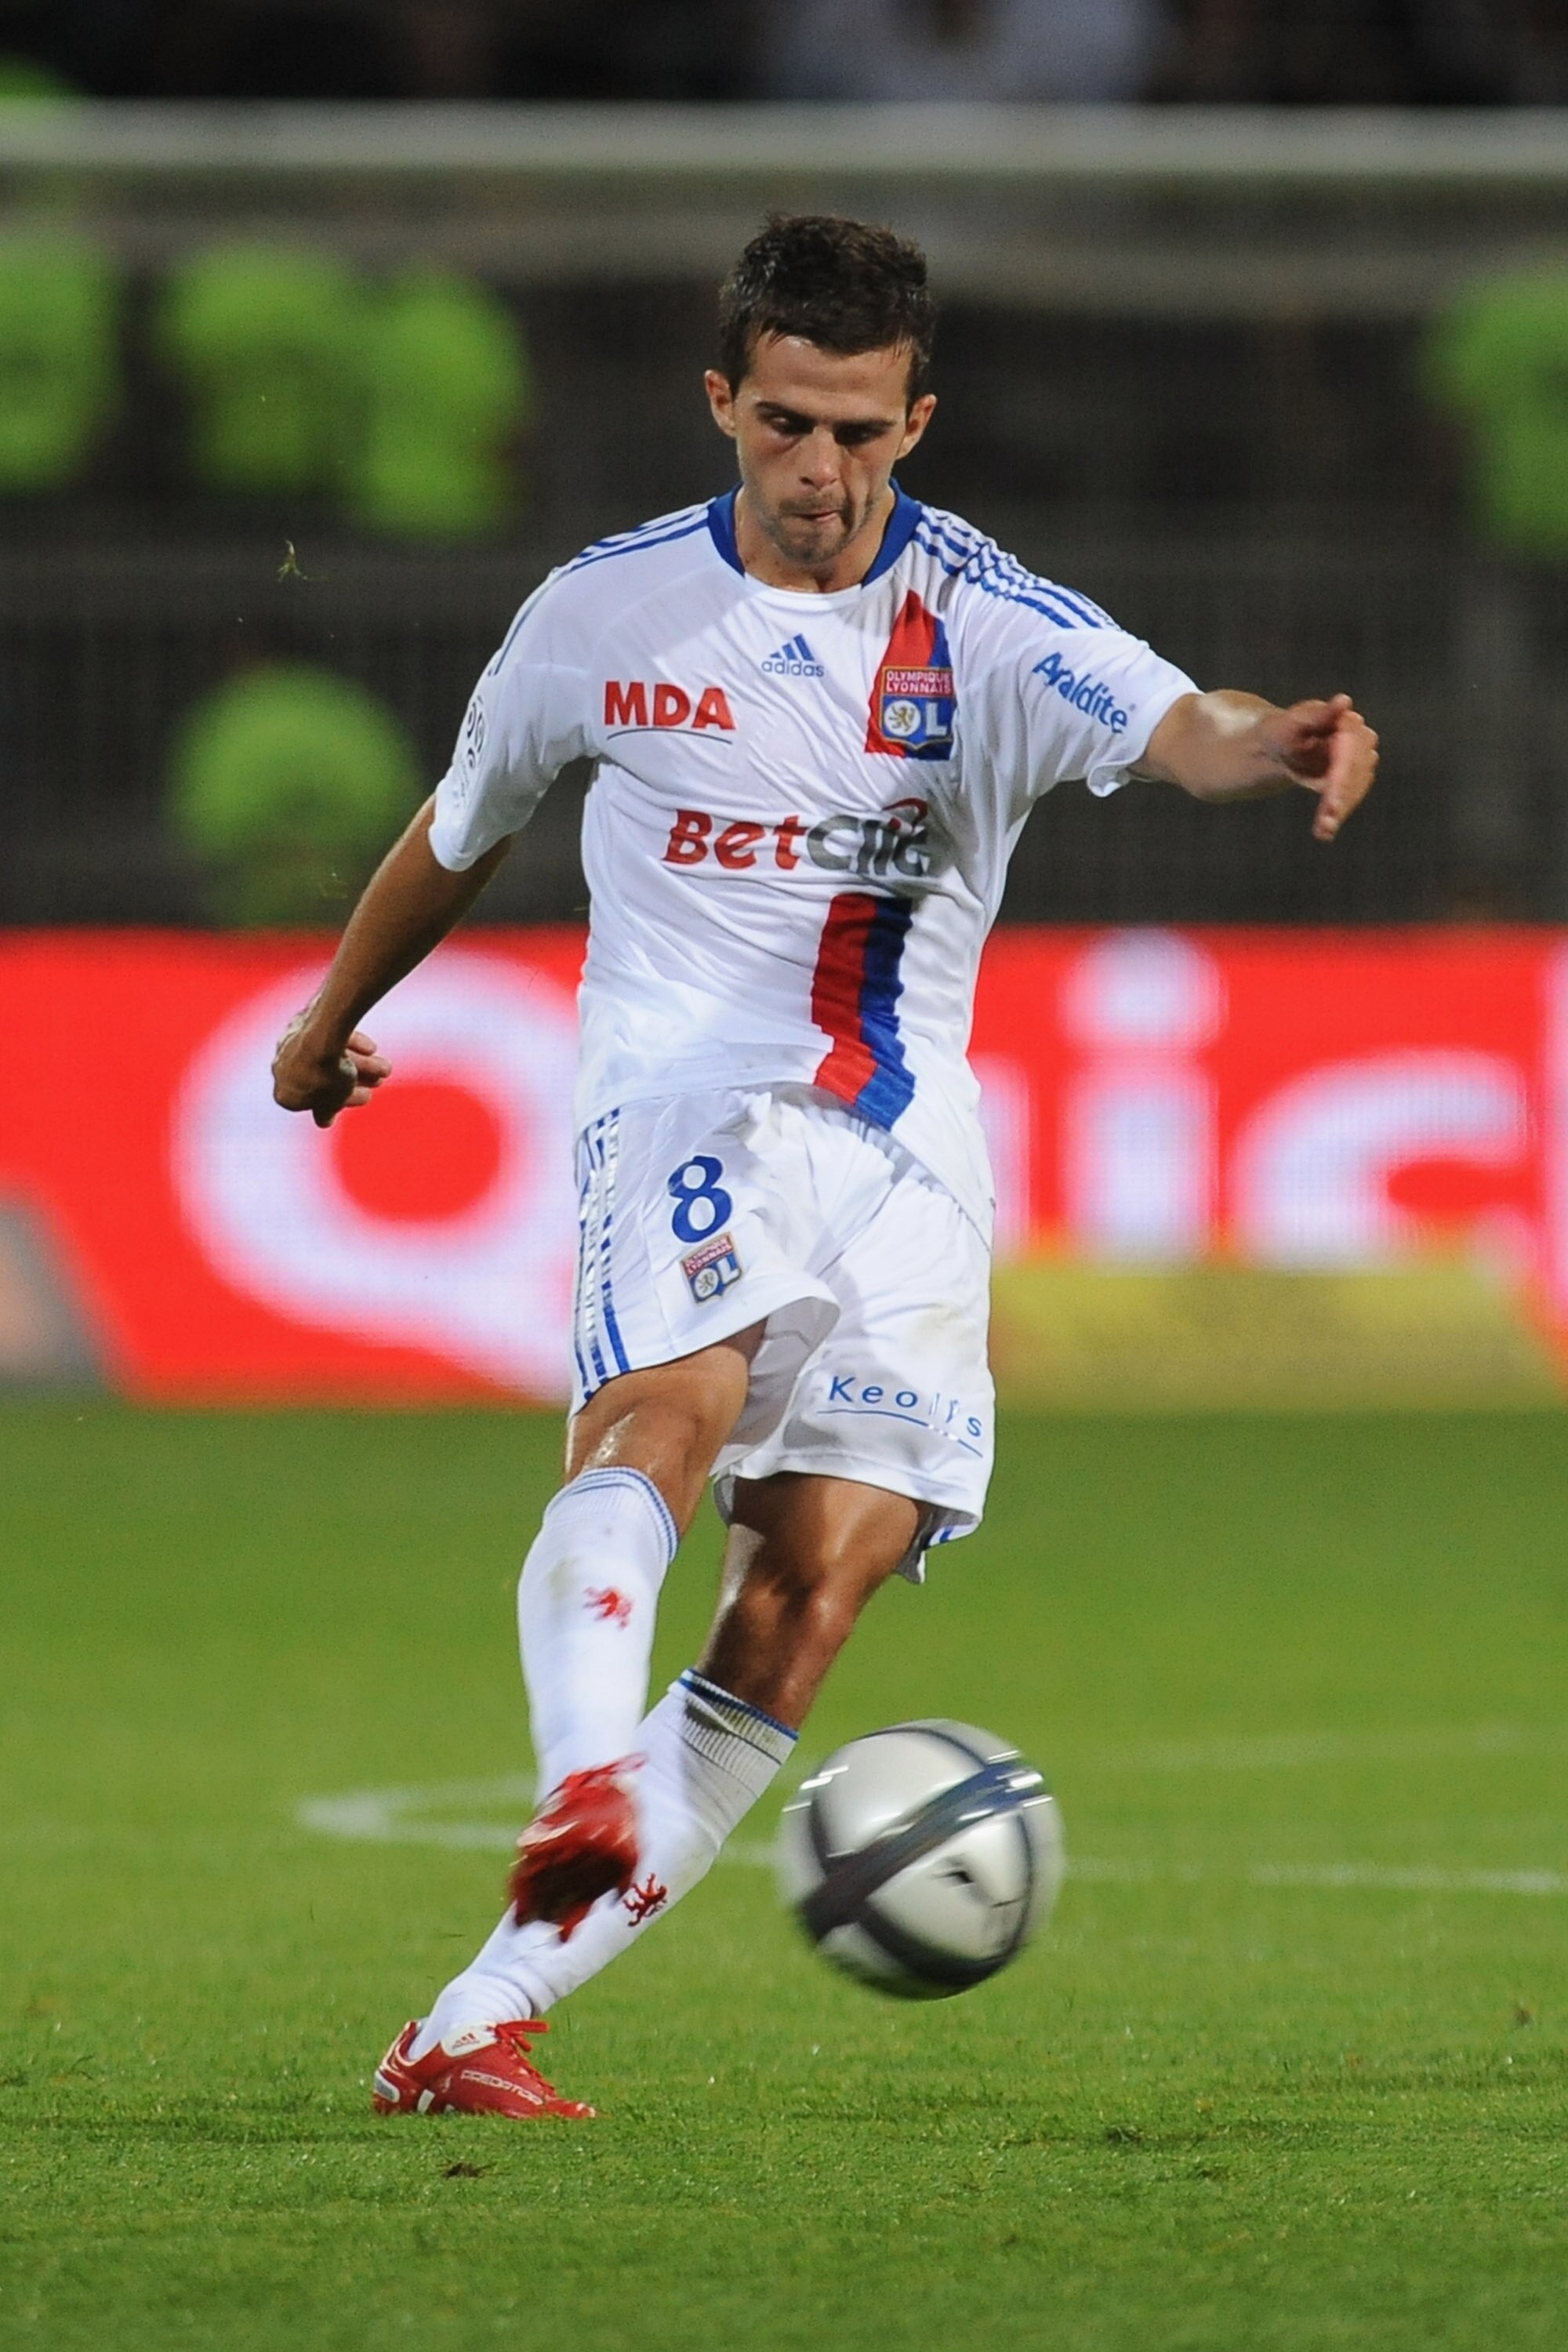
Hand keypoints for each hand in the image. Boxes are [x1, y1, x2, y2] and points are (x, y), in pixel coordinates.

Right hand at [271, 1013, 390, 1127]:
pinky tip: (370, 1047)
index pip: (317, 1101)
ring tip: (385, 1067)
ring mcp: (288, 1045)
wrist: (321, 1036)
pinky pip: (325, 1036)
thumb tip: (323, 1122)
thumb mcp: (333, 1100)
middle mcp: (280, 1068)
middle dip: (356, 1080)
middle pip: (324, 1076)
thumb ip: (327, 1112)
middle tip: (380, 1081)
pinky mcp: (301, 1022)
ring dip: (360, 1063)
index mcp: (284, 1095)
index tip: (366, 1097)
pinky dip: (348, 1043)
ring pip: (328, 1056)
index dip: (344, 1100)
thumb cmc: (328, 1075)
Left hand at [1264, 693, 1378, 842]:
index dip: (1343, 775)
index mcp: (1347, 724)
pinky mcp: (1353, 778)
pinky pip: (1349, 798)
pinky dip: (1337, 815)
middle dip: (1341, 798)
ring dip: (1340, 811)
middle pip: (1356, 773)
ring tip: (1323, 830)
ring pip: (1355, 789)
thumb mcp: (1293, 723)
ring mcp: (1360, 760)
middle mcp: (1361, 741)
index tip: (1332, 795)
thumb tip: (1344, 700)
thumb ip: (1320, 715)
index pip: (1350, 752)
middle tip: (1327, 819)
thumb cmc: (1283, 731)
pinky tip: (1325, 831)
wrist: (1278, 746)